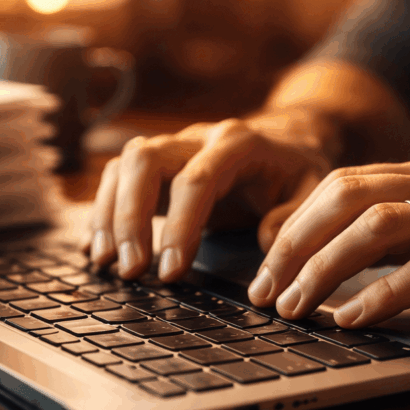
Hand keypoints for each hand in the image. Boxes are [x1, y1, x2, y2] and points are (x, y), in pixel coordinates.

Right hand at [85, 111, 333, 280]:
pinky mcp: (157, 166)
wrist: (286, 142)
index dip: (180, 226)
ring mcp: (172, 148)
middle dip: (131, 218)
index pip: (196, 179)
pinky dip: (103, 213)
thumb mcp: (312, 192)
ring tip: (108, 264)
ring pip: (123, 167)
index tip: (172, 271)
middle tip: (132, 270)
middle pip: (145, 162)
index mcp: (237, 143)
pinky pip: (118, 179)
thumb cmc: (296, 172)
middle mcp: (197, 138)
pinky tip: (96, 249)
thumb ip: (294, 216)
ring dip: (109, 216)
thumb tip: (268, 243)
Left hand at [247, 154, 409, 327]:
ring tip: (296, 307)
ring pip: (378, 228)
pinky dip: (381, 295)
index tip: (264, 267)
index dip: (293, 225)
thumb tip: (342, 258)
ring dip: (325, 269)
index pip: (341, 186)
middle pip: (345, 198)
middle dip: (293, 245)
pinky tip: (352, 319)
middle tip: (265, 290)